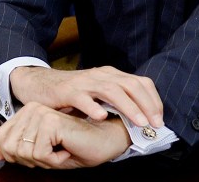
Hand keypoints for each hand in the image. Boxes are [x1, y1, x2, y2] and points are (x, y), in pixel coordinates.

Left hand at [0, 102, 129, 168]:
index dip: (21, 156)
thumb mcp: (40, 153)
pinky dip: (55, 160)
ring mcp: (40, 113)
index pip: (2, 142)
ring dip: (46, 160)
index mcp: (26, 113)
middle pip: (11, 149)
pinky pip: (40, 154)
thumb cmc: (75, 147)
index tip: (43, 151)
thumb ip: (13, 150)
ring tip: (62, 149)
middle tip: (54, 151)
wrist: (104, 142)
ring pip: (25, 153)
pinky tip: (67, 148)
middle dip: (32, 160)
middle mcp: (31, 109)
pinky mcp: (50, 121)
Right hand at [10, 66, 162, 127]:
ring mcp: (84, 82)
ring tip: (139, 122)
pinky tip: (102, 117)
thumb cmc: (71, 92)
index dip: (153, 100)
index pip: (140, 82)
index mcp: (110, 75)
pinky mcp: (67, 91)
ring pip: (111, 90)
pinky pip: (82, 98)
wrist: (38, 84)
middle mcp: (100, 75)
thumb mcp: (98, 93)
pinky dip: (93, 107)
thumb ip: (117, 100)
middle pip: (130, 85)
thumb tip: (143, 118)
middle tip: (155, 124)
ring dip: (128, 106)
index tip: (159, 119)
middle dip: (147, 105)